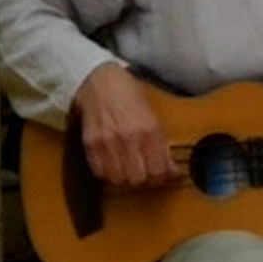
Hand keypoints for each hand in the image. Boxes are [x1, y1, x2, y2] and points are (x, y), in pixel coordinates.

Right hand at [72, 62, 183, 188]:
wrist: (101, 81)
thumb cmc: (130, 96)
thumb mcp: (154, 117)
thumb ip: (161, 145)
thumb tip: (172, 171)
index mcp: (149, 130)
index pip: (158, 170)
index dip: (163, 178)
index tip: (164, 176)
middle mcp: (128, 138)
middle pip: (137, 179)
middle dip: (144, 179)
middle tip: (146, 172)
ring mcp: (107, 142)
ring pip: (118, 178)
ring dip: (125, 178)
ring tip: (129, 169)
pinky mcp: (90, 143)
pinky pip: (99, 171)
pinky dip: (108, 173)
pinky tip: (113, 164)